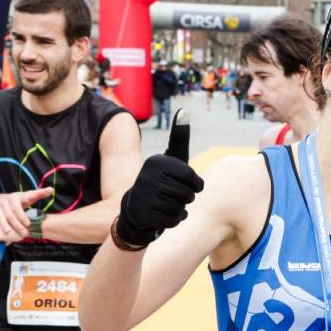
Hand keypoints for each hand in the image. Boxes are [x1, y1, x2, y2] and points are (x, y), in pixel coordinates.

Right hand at [0, 188, 53, 243]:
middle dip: (17, 224)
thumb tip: (51, 189)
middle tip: (24, 233)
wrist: (2, 198)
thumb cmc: (20, 199)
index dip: (23, 216)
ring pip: (2, 218)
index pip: (19, 207)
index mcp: (16, 197)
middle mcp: (6, 201)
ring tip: (11, 235)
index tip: (28, 224)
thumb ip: (39, 194)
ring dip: (6, 227)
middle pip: (11, 215)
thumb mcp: (28, 195)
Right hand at [114, 111, 202, 247]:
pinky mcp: (144, 215)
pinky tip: (162, 215)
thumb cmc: (160, 181)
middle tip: (171, 195)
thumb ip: (179, 137)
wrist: (135, 209)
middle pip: (189, 195)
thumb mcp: (170, 159)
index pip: (194, 179)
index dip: (195, 185)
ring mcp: (144, 196)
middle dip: (186, 198)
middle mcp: (147, 176)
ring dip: (179, 209)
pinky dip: (173, 220)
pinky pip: (175, 220)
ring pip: (182, 208)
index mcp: (157, 162)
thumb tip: (183, 110)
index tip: (184, 184)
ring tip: (166, 203)